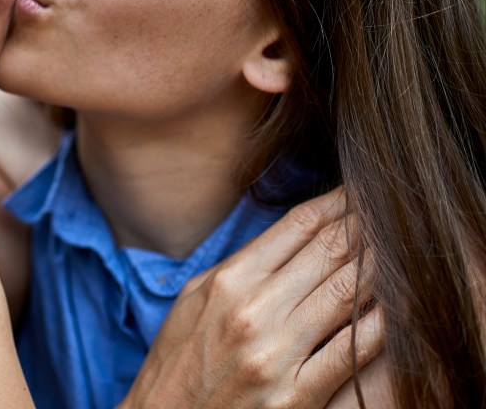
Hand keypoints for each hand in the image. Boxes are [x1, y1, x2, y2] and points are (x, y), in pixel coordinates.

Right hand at [120, 189, 384, 408]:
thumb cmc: (181, 360)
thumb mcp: (197, 299)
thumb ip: (243, 267)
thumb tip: (293, 236)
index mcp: (227, 282)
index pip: (297, 227)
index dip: (337, 203)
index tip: (359, 193)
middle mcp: (253, 311)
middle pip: (328, 253)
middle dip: (366, 226)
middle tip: (391, 210)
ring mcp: (277, 354)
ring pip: (347, 294)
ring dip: (380, 267)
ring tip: (401, 249)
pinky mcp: (297, 394)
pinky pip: (352, 351)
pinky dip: (380, 324)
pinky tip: (397, 307)